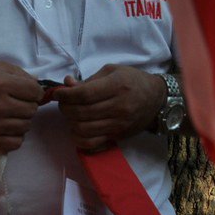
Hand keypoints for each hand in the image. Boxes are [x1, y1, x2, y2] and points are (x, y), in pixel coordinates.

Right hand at [0, 58, 44, 151]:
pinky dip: (16, 136)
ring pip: (26, 126)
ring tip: (10, 115)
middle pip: (32, 109)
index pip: (35, 91)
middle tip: (16, 102)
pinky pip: (16, 143)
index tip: (26, 91)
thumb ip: (14, 71)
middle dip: (28, 104)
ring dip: (22, 120)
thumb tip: (35, 82)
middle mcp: (0, 104)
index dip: (33, 91)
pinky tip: (8, 128)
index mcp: (0, 83)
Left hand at [52, 65, 166, 151]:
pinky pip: (92, 143)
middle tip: (64, 103)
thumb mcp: (112, 71)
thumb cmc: (133, 81)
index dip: (66, 95)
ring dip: (70, 123)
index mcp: (117, 86)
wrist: (157, 99)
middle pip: (81, 112)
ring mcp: (118, 124)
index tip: (58, 93)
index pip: (84, 95)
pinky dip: (79, 139)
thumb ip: (88, 80)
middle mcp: (119, 107)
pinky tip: (78, 129)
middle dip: (65, 108)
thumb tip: (67, 85)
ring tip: (71, 115)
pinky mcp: (118, 136)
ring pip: (83, 129)